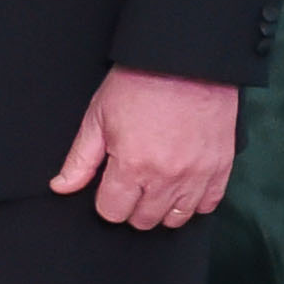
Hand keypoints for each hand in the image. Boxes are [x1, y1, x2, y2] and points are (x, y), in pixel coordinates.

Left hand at [53, 67, 242, 230]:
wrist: (185, 64)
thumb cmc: (137, 86)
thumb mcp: (97, 118)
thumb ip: (80, 160)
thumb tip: (61, 187)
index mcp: (132, 166)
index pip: (113, 212)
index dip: (105, 202)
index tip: (108, 188)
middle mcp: (167, 178)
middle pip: (144, 220)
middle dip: (131, 207)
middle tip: (130, 185)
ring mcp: (198, 175)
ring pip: (177, 218)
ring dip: (162, 208)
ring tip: (154, 187)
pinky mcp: (222, 168)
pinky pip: (209, 205)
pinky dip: (194, 201)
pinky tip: (181, 186)